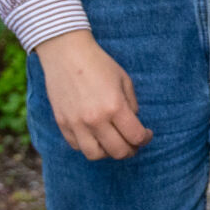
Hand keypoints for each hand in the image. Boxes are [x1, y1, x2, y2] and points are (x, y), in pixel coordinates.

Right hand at [36, 29, 152, 159]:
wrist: (67, 54)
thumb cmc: (99, 63)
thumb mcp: (124, 80)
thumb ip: (132, 105)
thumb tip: (133, 124)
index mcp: (114, 107)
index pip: (135, 136)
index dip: (145, 139)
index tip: (146, 135)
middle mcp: (95, 120)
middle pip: (118, 151)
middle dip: (130, 150)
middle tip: (133, 144)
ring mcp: (76, 124)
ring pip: (95, 155)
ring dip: (108, 153)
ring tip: (113, 143)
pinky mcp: (62, 124)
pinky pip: (77, 146)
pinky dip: (89, 145)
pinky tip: (95, 136)